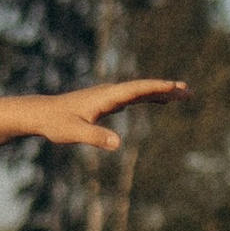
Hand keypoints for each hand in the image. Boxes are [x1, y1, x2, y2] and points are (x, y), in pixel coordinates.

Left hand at [40, 77, 188, 151]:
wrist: (41, 114)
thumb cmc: (56, 123)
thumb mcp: (74, 133)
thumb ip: (95, 137)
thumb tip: (117, 143)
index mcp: (105, 97)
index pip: (136, 89)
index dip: (156, 88)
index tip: (175, 87)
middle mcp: (109, 92)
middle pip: (143, 88)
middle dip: (166, 89)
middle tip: (188, 91)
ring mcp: (109, 96)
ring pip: (140, 92)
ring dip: (161, 92)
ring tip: (182, 94)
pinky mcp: (106, 102)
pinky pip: (133, 97)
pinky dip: (149, 97)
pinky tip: (158, 101)